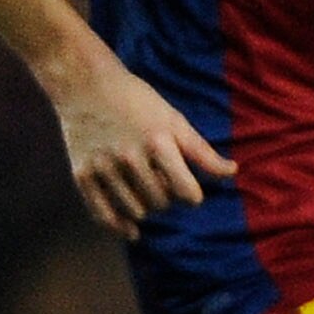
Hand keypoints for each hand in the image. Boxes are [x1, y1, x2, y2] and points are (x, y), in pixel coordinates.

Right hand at [52, 58, 238, 238]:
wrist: (86, 84)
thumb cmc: (139, 101)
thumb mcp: (174, 120)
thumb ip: (202, 151)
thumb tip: (232, 172)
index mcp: (158, 141)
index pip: (185, 192)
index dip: (192, 196)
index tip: (190, 192)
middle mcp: (129, 157)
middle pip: (161, 203)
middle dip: (167, 198)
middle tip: (163, 184)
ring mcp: (103, 167)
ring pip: (136, 211)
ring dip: (146, 209)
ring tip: (145, 192)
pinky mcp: (81, 175)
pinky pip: (103, 215)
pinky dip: (119, 227)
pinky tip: (131, 229)